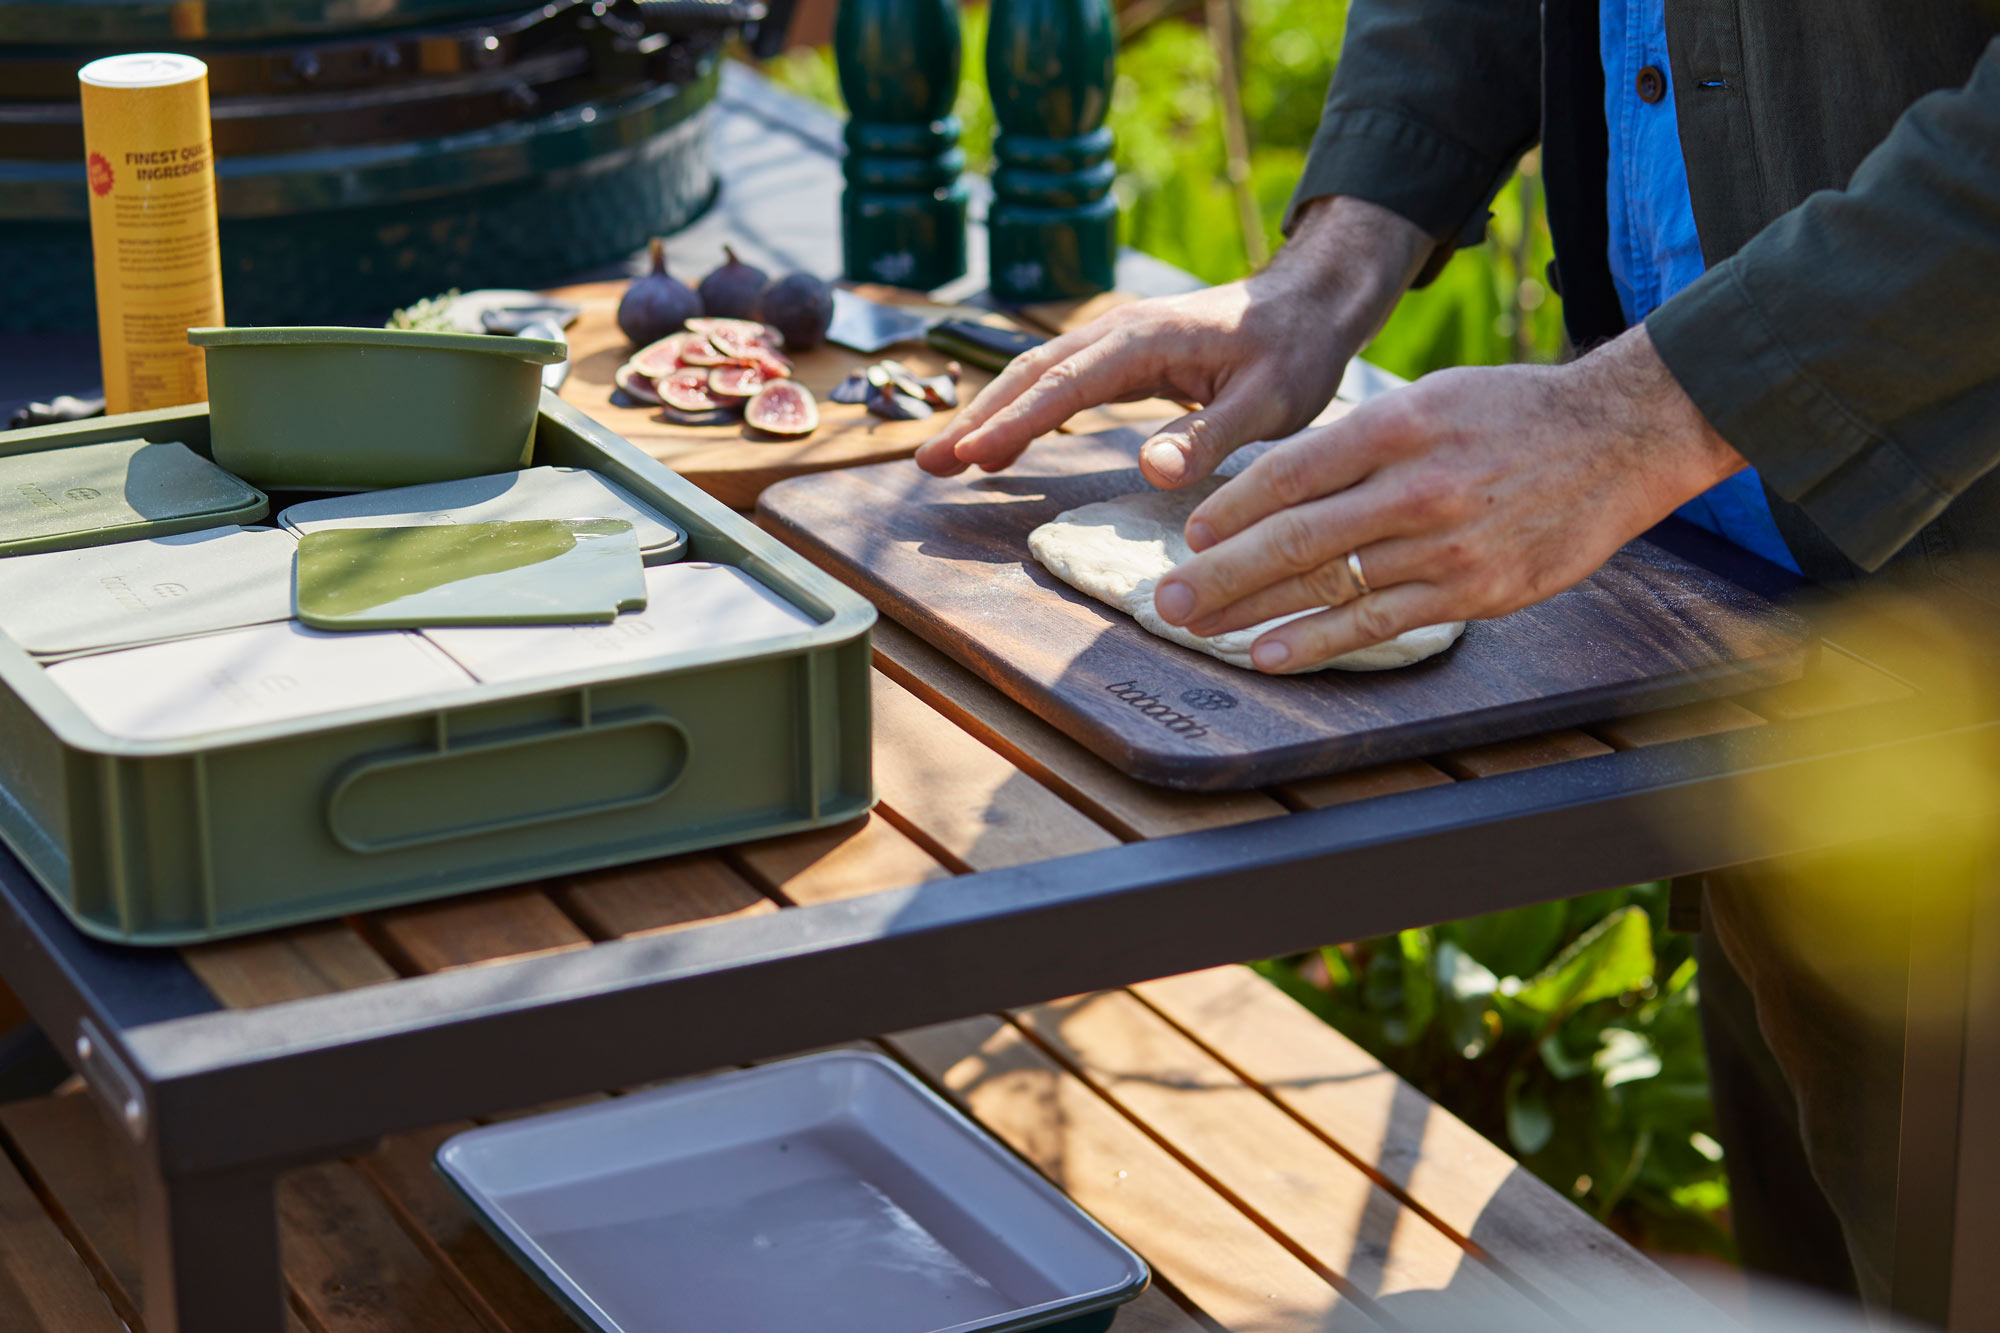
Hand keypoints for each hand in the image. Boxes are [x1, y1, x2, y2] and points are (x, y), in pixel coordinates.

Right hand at [915, 196, 1431, 488]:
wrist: (1308, 304)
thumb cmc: (1294, 353)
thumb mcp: (1267, 402)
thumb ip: (1207, 435)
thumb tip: (1148, 469)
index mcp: (1143, 340)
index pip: (1065, 385)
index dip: (1016, 423)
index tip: (972, 456)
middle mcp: (1116, 333)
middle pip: (1029, 375)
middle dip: (977, 419)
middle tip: (928, 464)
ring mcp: (1113, 341)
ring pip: (1034, 376)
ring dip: (986, 416)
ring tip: (941, 460)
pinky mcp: (1119, 356)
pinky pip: (1054, 382)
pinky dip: (1017, 411)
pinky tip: (996, 442)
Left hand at [1151, 325, 1749, 670]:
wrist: (1620, 438)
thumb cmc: (1510, 416)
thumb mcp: (1429, 400)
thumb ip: (1355, 444)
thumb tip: (1271, 488)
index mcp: (1397, 426)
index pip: (1289, 474)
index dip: (1230, 510)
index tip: (1189, 537)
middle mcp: (1416, 487)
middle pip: (1294, 538)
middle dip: (1219, 574)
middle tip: (1165, 602)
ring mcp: (1445, 546)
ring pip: (1328, 586)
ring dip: (1253, 613)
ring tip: (1200, 629)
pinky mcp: (1473, 593)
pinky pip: (1378, 624)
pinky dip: (1317, 643)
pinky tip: (1270, 654)